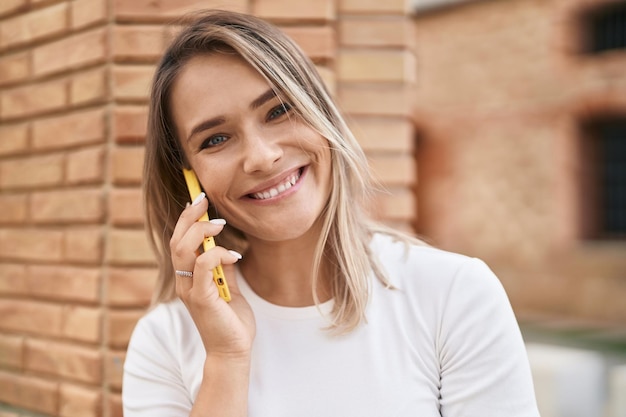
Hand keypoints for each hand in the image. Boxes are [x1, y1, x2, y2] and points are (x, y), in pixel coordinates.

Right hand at [170, 194, 254, 356]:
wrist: (233, 351)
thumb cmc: (230, 320)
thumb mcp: (228, 287)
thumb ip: (222, 268)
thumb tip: (225, 247)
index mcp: (188, 277)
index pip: (179, 241)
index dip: (186, 219)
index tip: (199, 200)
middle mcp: (184, 281)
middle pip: (177, 241)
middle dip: (190, 217)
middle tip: (204, 200)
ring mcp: (190, 290)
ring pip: (183, 250)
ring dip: (201, 232)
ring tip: (220, 224)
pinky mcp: (201, 298)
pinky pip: (203, 267)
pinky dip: (217, 254)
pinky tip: (234, 255)